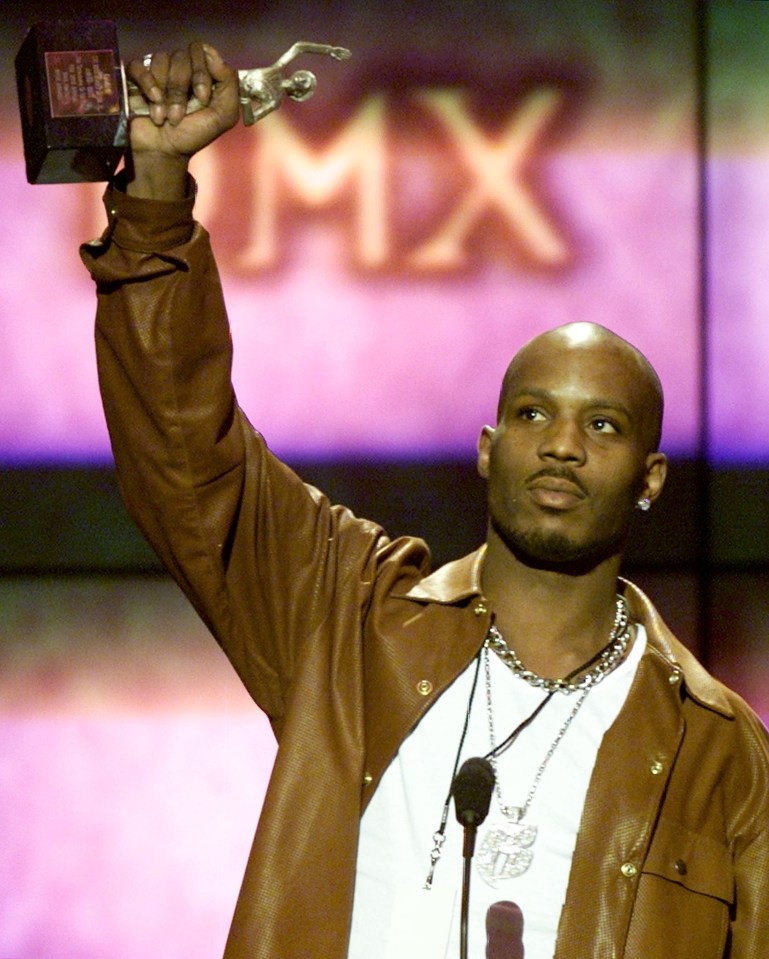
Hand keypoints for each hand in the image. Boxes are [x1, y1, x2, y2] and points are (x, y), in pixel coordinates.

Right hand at [124, 42, 239, 198]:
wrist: (163, 151)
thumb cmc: (193, 135)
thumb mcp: (223, 116)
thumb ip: (230, 85)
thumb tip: (214, 55)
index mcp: (201, 72)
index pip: (201, 50)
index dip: (201, 73)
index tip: (202, 98)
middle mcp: (179, 67)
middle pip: (181, 56)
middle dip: (181, 89)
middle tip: (179, 115)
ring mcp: (157, 70)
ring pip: (160, 60)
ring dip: (165, 94)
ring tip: (166, 117)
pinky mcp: (135, 76)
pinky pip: (139, 65)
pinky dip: (147, 84)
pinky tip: (153, 103)